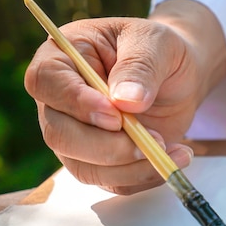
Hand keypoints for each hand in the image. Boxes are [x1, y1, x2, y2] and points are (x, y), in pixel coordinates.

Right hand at [24, 0, 225, 194]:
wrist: (178, 75)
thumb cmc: (159, 51)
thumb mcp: (157, 43)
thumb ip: (140, 66)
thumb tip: (126, 100)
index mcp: (62, 57)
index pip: (47, 82)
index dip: (77, 104)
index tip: (115, 115)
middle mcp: (60, 101)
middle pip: (60, 135)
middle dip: (107, 146)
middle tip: (153, 139)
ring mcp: (77, 135)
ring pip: (84, 167)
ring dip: (130, 168)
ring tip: (172, 149)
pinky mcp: (101, 160)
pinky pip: (112, 182)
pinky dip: (145, 176)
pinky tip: (175, 157)